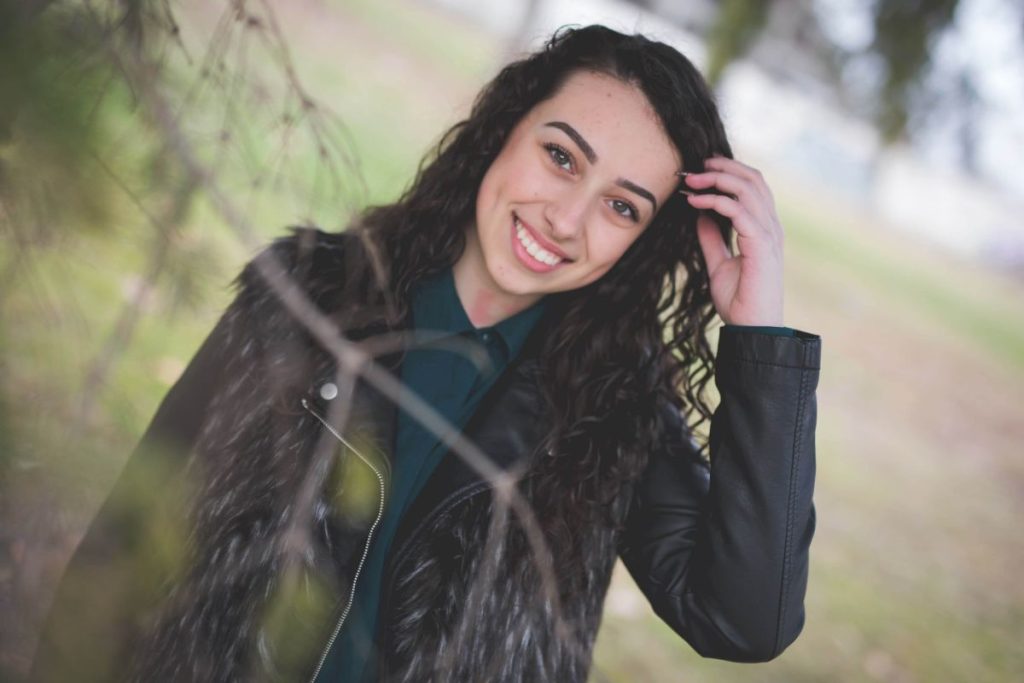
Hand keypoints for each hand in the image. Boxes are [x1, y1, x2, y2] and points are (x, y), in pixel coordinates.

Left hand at [682, 156, 784, 326]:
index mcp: (764, 229)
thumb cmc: (739, 301)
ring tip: (692, 181)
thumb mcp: (718, 264)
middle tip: (694, 168)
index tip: (701, 169)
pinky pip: (739, 211)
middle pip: (753, 180)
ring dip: (717, 179)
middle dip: (722, 168)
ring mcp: (769, 235)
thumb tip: (700, 214)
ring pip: (747, 189)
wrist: (751, 329)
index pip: (753, 186)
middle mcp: (771, 227)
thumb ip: (711, 238)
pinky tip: (695, 202)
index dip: (729, 171)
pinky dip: (715, 201)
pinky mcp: (762, 245)